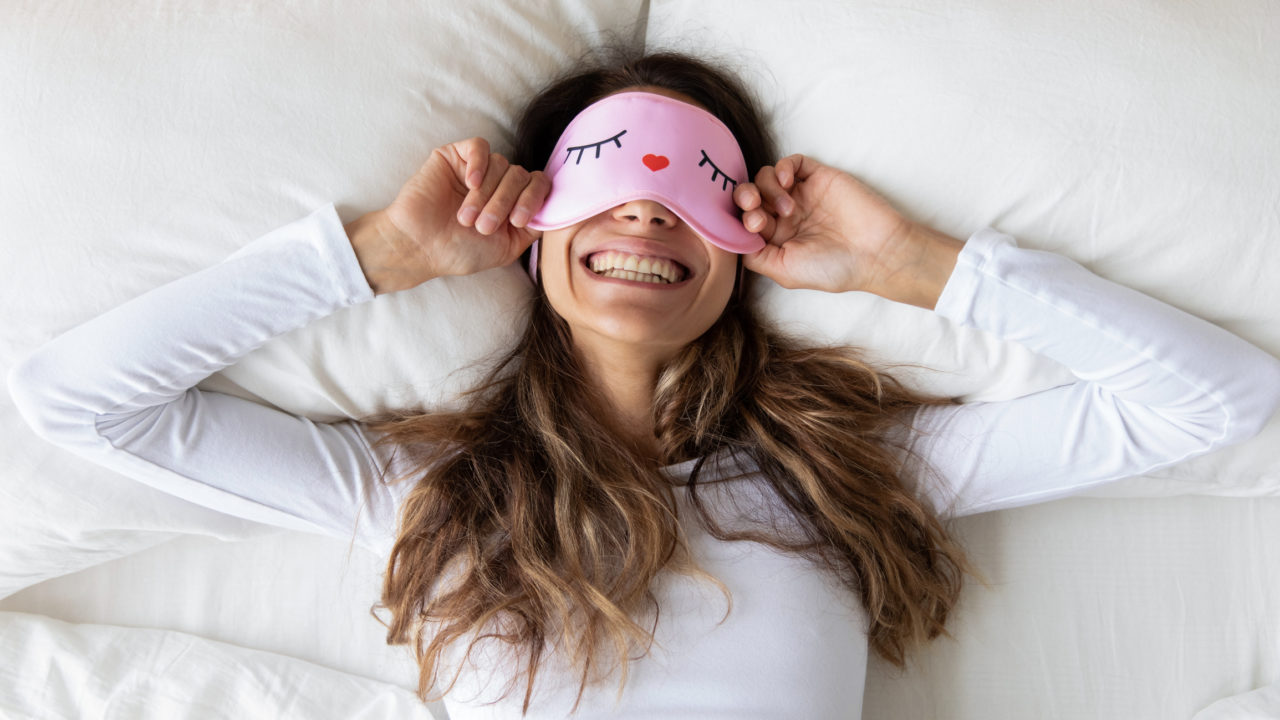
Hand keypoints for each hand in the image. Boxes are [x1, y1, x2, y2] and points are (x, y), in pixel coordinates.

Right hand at [349, 138, 549, 293]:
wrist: (420, 246)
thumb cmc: (460, 251)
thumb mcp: (507, 247)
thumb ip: (533, 227)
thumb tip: (556, 207)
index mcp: (513, 202)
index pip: (540, 185)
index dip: (534, 199)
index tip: (517, 221)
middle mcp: (499, 183)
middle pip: (520, 175)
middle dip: (504, 202)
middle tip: (483, 226)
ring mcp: (478, 168)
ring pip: (501, 163)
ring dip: (486, 194)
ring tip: (467, 217)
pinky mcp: (456, 156)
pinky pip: (480, 146)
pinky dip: (480, 164)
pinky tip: (470, 183)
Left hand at [734, 154, 961, 306]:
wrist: (876, 252)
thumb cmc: (834, 268)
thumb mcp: (785, 271)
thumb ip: (755, 257)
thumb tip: (733, 240)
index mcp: (775, 239)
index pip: (743, 221)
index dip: (739, 220)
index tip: (754, 227)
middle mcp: (784, 216)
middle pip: (749, 196)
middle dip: (744, 198)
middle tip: (754, 208)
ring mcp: (801, 195)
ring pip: (765, 177)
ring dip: (765, 188)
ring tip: (786, 207)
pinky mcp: (818, 177)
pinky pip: (791, 163)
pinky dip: (783, 168)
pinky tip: (787, 183)